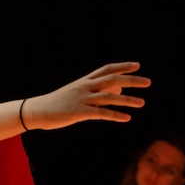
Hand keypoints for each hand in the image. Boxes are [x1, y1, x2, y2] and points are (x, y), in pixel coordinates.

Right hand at [21, 62, 149, 130]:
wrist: (36, 111)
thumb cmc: (56, 103)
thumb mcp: (75, 94)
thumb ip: (95, 92)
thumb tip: (116, 90)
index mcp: (84, 82)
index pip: (106, 70)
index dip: (122, 66)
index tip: (137, 65)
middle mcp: (85, 87)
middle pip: (112, 80)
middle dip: (131, 80)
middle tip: (147, 82)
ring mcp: (82, 99)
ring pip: (109, 97)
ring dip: (127, 99)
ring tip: (141, 103)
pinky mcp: (79, 112)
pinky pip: (101, 113)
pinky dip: (115, 115)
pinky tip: (126, 118)